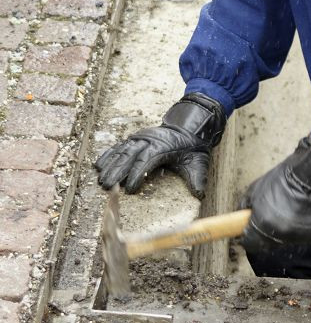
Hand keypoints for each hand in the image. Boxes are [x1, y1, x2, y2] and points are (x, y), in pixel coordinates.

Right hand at [95, 93, 225, 197]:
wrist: (189, 128)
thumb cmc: (192, 148)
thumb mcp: (198, 162)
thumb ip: (198, 178)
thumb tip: (200, 194)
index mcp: (162, 146)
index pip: (147, 160)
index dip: (137, 174)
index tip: (130, 189)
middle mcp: (148, 140)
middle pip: (129, 156)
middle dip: (117, 172)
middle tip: (107, 186)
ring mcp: (140, 139)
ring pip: (121, 152)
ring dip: (110, 165)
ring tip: (100, 180)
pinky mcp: (135, 140)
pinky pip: (118, 147)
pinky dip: (108, 155)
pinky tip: (98, 165)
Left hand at [240, 134, 310, 253]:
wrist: (310, 175)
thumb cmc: (282, 180)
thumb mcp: (254, 190)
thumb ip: (245, 208)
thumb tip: (242, 219)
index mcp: (264, 225)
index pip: (250, 243)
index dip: (248, 237)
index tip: (248, 231)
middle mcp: (281, 235)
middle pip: (268, 242)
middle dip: (266, 231)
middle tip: (269, 214)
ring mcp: (298, 236)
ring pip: (285, 238)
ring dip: (283, 229)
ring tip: (287, 209)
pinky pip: (300, 235)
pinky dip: (298, 227)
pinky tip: (299, 211)